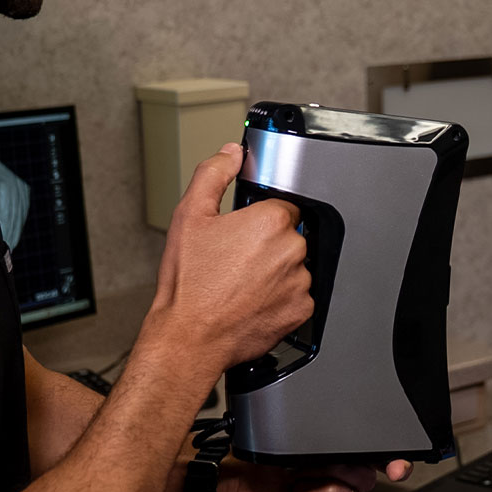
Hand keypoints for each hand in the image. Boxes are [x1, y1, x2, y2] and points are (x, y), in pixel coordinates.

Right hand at [147, 143, 310, 368]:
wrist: (190, 337)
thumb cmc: (189, 284)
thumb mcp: (190, 217)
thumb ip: (213, 175)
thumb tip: (230, 155)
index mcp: (271, 221)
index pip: (282, 205)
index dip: (259, 217)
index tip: (243, 232)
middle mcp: (292, 250)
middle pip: (290, 235)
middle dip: (267, 244)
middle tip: (236, 259)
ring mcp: (300, 282)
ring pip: (294, 266)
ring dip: (275, 271)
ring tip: (241, 282)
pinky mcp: (301, 310)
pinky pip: (298, 295)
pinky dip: (280, 297)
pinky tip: (252, 300)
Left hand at [217, 460, 413, 491]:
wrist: (244, 487)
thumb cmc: (269, 465)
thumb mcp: (300, 445)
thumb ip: (329, 445)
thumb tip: (346, 445)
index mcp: (348, 462)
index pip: (384, 462)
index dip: (396, 464)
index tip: (396, 468)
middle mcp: (350, 487)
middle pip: (365, 478)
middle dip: (332, 471)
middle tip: (306, 470)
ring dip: (315, 491)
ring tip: (298, 490)